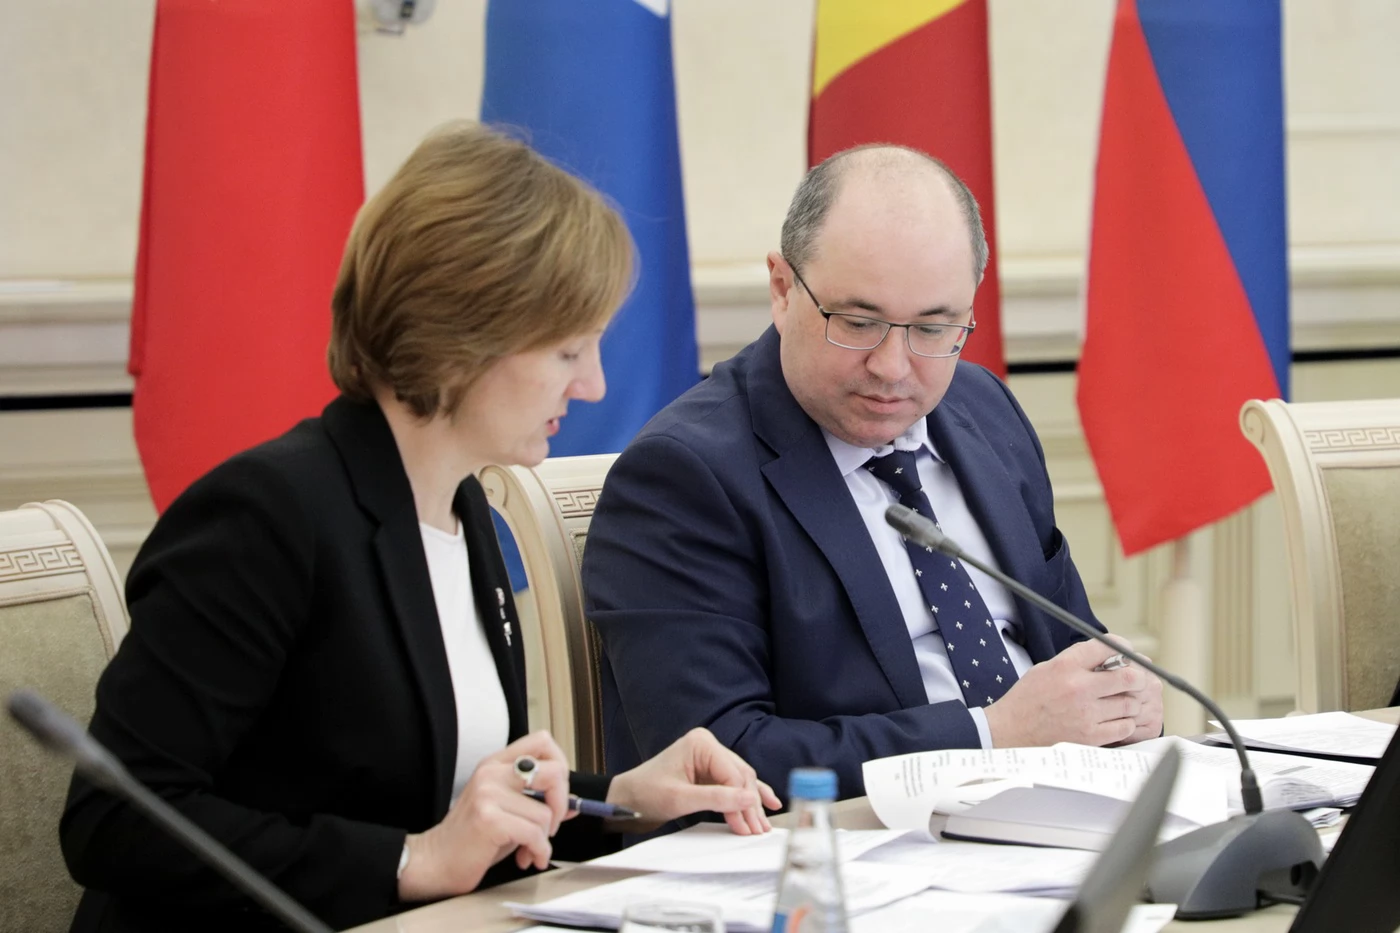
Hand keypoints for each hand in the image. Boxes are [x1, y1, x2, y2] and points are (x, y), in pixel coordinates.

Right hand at [398, 731, 572, 901]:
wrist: (435, 862)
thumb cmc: (471, 838)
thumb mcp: (507, 811)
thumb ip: (537, 801)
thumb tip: (573, 804)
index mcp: (495, 764)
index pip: (542, 741)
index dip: (560, 764)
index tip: (557, 792)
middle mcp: (492, 773)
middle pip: (554, 770)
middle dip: (561, 803)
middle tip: (551, 824)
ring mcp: (488, 794)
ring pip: (545, 812)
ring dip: (544, 839)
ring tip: (529, 849)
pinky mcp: (489, 818)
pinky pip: (534, 834)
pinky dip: (539, 851)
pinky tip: (527, 858)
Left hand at [606, 728, 781, 834]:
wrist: (625, 800)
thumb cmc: (646, 794)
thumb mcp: (681, 799)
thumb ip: (717, 798)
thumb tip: (749, 799)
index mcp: (701, 744)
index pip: (733, 773)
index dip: (743, 800)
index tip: (750, 825)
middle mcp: (708, 747)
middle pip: (740, 777)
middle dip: (749, 805)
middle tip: (759, 829)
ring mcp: (709, 759)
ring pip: (740, 782)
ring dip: (750, 804)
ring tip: (763, 825)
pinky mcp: (708, 772)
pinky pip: (732, 784)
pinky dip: (744, 797)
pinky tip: (766, 803)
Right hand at [983, 640, 1153, 747]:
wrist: (1011, 730)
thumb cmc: (1029, 698)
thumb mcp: (1046, 668)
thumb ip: (1077, 660)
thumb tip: (1109, 656)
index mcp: (1065, 666)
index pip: (1108, 647)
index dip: (1124, 648)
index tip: (1128, 654)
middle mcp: (1078, 687)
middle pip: (1129, 677)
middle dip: (1138, 677)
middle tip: (1136, 679)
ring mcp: (1086, 714)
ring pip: (1130, 704)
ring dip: (1131, 702)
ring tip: (1123, 701)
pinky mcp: (1090, 736)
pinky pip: (1124, 727)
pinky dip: (1125, 722)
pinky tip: (1116, 719)